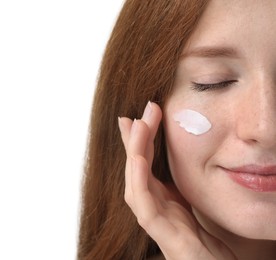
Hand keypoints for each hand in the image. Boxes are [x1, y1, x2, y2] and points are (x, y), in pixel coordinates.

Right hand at [118, 102, 235, 259]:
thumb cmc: (202, 235)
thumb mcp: (189, 199)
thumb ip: (177, 182)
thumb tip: (177, 157)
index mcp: (159, 196)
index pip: (144, 162)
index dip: (139, 139)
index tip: (139, 115)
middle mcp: (152, 206)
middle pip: (137, 168)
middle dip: (135, 139)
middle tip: (139, 113)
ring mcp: (156, 221)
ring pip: (135, 184)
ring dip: (134, 153)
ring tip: (136, 126)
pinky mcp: (164, 236)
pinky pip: (145, 208)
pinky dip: (138, 182)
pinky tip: (138, 160)